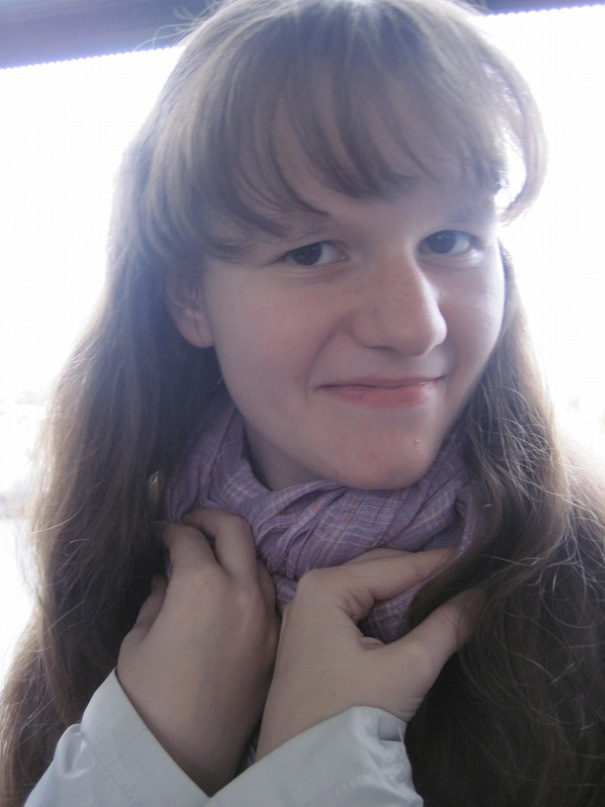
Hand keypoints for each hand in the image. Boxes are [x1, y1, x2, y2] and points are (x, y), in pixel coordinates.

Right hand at [117, 509, 278, 793]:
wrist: (183, 755)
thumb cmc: (148, 697)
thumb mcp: (138, 639)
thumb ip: (156, 597)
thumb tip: (164, 578)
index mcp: (201, 585)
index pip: (188, 536)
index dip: (167, 529)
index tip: (157, 533)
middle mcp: (241, 591)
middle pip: (236, 530)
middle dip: (210, 518)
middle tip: (189, 523)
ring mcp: (265, 617)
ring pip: (258, 561)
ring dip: (235, 550)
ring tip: (211, 558)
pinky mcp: (275, 642)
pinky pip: (268, 596)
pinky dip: (250, 583)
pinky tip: (230, 594)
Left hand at [256, 549, 479, 757]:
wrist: (308, 771)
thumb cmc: (350, 715)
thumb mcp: (407, 669)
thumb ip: (446, 627)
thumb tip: (480, 596)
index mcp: (325, 587)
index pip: (394, 566)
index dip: (438, 562)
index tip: (475, 556)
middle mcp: (310, 590)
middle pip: (378, 570)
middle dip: (421, 573)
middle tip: (467, 575)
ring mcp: (307, 613)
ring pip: (368, 589)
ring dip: (405, 591)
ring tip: (448, 591)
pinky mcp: (311, 637)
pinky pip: (356, 608)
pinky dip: (386, 609)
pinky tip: (415, 614)